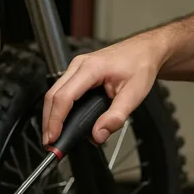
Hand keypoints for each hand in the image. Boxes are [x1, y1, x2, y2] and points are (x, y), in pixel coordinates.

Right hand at [42, 33, 166, 144]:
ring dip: (51, 116)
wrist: (145, 51)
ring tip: (55, 135)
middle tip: (50, 143)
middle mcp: (79, 65)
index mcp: (92, 68)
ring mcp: (76, 68)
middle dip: (48, 121)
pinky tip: (62, 122)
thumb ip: (116, 117)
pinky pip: (61, 91)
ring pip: (54, 93)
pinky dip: (58, 108)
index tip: (54, 137)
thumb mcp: (134, 94)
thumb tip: (98, 135)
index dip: (56, 120)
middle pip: (52, 95)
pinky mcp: (77, 73)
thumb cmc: (140, 66)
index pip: (65, 97)